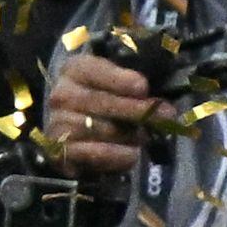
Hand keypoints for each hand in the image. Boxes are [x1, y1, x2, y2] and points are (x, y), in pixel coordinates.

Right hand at [40, 47, 162, 179]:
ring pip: (103, 129)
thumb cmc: (108, 101)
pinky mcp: (62, 151)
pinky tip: (133, 154)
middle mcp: (62, 95)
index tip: (143, 87)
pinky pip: (95, 153)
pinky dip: (118, 155)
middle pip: (102, 102)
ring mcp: (59, 123)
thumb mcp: (118, 84)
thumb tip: (158, 103)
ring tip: (146, 137)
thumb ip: (134, 86)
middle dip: (138, 110)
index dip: (119, 80)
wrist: (80, 133)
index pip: (94, 71)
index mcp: (75, 71)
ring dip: (131, 135)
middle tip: (167, 116)